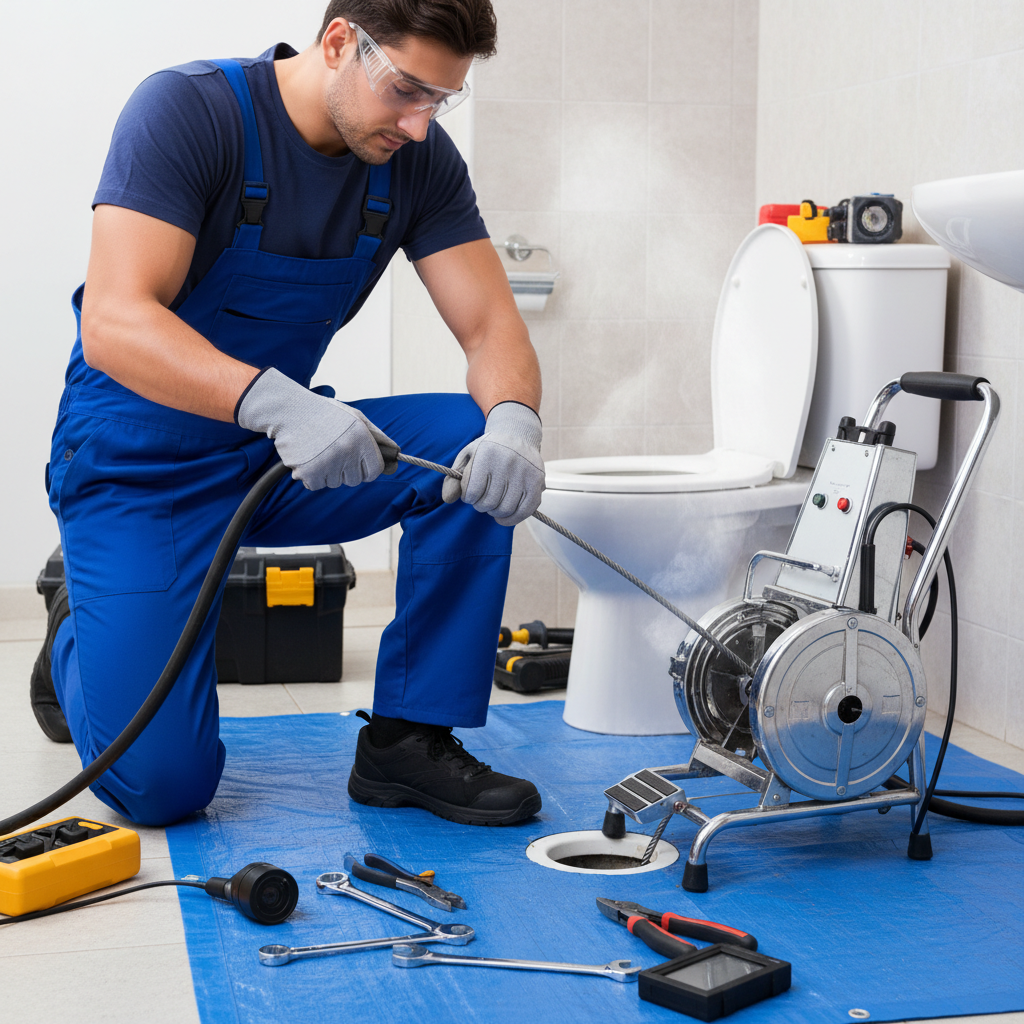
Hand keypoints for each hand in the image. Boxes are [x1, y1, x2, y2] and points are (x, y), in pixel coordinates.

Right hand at [236, 368, 398, 488]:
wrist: (289, 411)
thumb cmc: (324, 414)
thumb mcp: (356, 418)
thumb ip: (378, 437)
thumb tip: (396, 453)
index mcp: (362, 439)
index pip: (374, 471)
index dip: (366, 468)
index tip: (358, 463)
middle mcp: (347, 452)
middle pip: (355, 479)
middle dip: (346, 470)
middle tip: (333, 450)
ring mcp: (328, 464)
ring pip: (335, 483)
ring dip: (328, 472)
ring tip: (318, 449)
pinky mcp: (309, 473)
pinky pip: (316, 485)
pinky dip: (311, 476)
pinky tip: (307, 456)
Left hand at [442, 402, 543, 525]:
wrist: (517, 435)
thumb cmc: (488, 449)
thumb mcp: (467, 457)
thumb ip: (453, 479)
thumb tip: (448, 499)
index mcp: (486, 454)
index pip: (471, 492)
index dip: (467, 497)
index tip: (470, 492)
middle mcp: (507, 462)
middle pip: (488, 503)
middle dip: (481, 505)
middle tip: (482, 498)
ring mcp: (525, 473)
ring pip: (505, 509)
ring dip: (495, 512)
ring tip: (493, 503)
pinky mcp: (537, 483)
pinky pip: (524, 511)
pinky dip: (511, 519)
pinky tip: (503, 516)